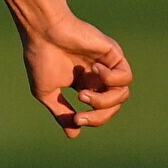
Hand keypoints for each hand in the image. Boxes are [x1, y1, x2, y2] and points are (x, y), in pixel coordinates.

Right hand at [23, 12, 131, 137]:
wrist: (43, 33)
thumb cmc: (41, 59)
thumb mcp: (47, 93)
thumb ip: (61, 112)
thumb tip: (74, 134)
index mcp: (83, 84)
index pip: (99, 110)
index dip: (91, 119)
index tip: (75, 118)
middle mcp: (98, 76)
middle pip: (114, 105)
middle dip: (99, 116)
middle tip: (79, 115)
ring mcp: (108, 66)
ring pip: (122, 94)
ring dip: (104, 101)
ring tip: (83, 93)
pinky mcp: (114, 55)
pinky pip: (126, 77)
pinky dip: (112, 80)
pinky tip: (95, 70)